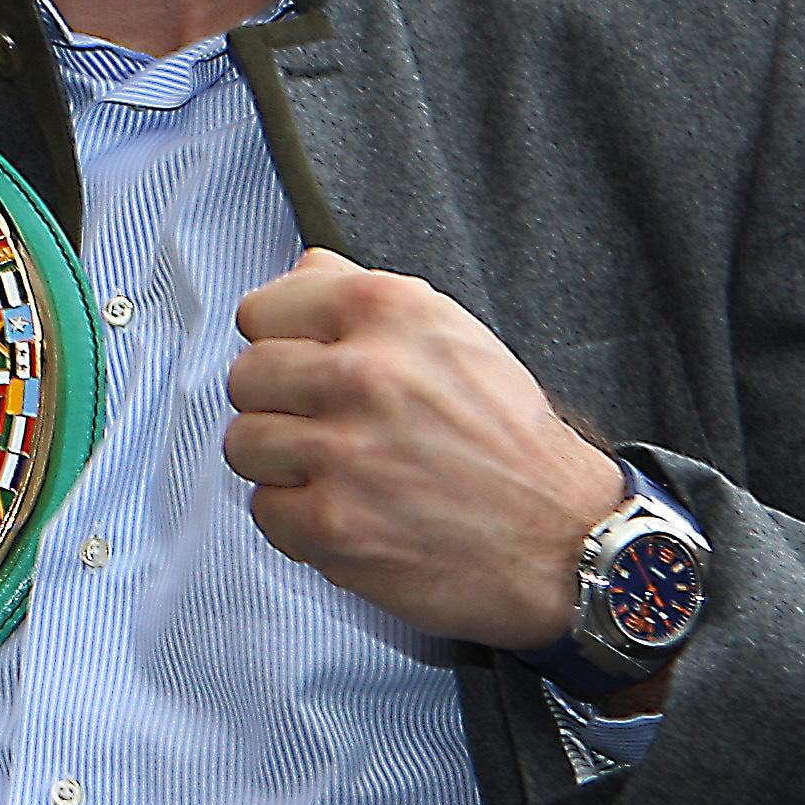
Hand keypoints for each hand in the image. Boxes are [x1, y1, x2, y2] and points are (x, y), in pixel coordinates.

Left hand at [222, 248, 623, 648]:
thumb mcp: (453, 334)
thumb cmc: (506, 436)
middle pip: (245, 377)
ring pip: (243, 443)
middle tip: (324, 426)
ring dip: (282, 463)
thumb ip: (365, 296)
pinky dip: (299, 520)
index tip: (302, 365)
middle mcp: (362, 372)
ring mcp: (343, 452)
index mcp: (388, 311)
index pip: (260, 311)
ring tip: (338, 471)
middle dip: (276, 404)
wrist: (561, 537)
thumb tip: (300, 268)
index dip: (278, 342)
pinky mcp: (332, 525)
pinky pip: (264, 511)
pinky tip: (350, 512)